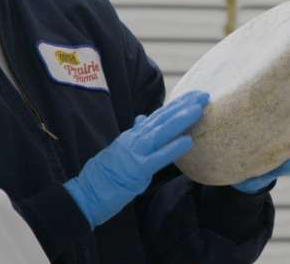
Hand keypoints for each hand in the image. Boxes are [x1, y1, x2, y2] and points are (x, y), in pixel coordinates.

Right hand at [64, 90, 208, 227]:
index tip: (194, 96)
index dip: (177, 105)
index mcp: (133, 135)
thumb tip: (143, 118)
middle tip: (203, 95)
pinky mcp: (137, 170)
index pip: (159, 116)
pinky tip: (189, 141)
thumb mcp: (120, 149)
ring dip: (181, 120)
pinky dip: (173, 148)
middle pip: (162, 119)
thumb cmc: (104, 174)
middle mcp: (135, 139)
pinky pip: (158, 158)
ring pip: (161, 132)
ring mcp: (135, 153)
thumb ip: (135, 134)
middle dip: (184, 106)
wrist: (86, 192)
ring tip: (199, 109)